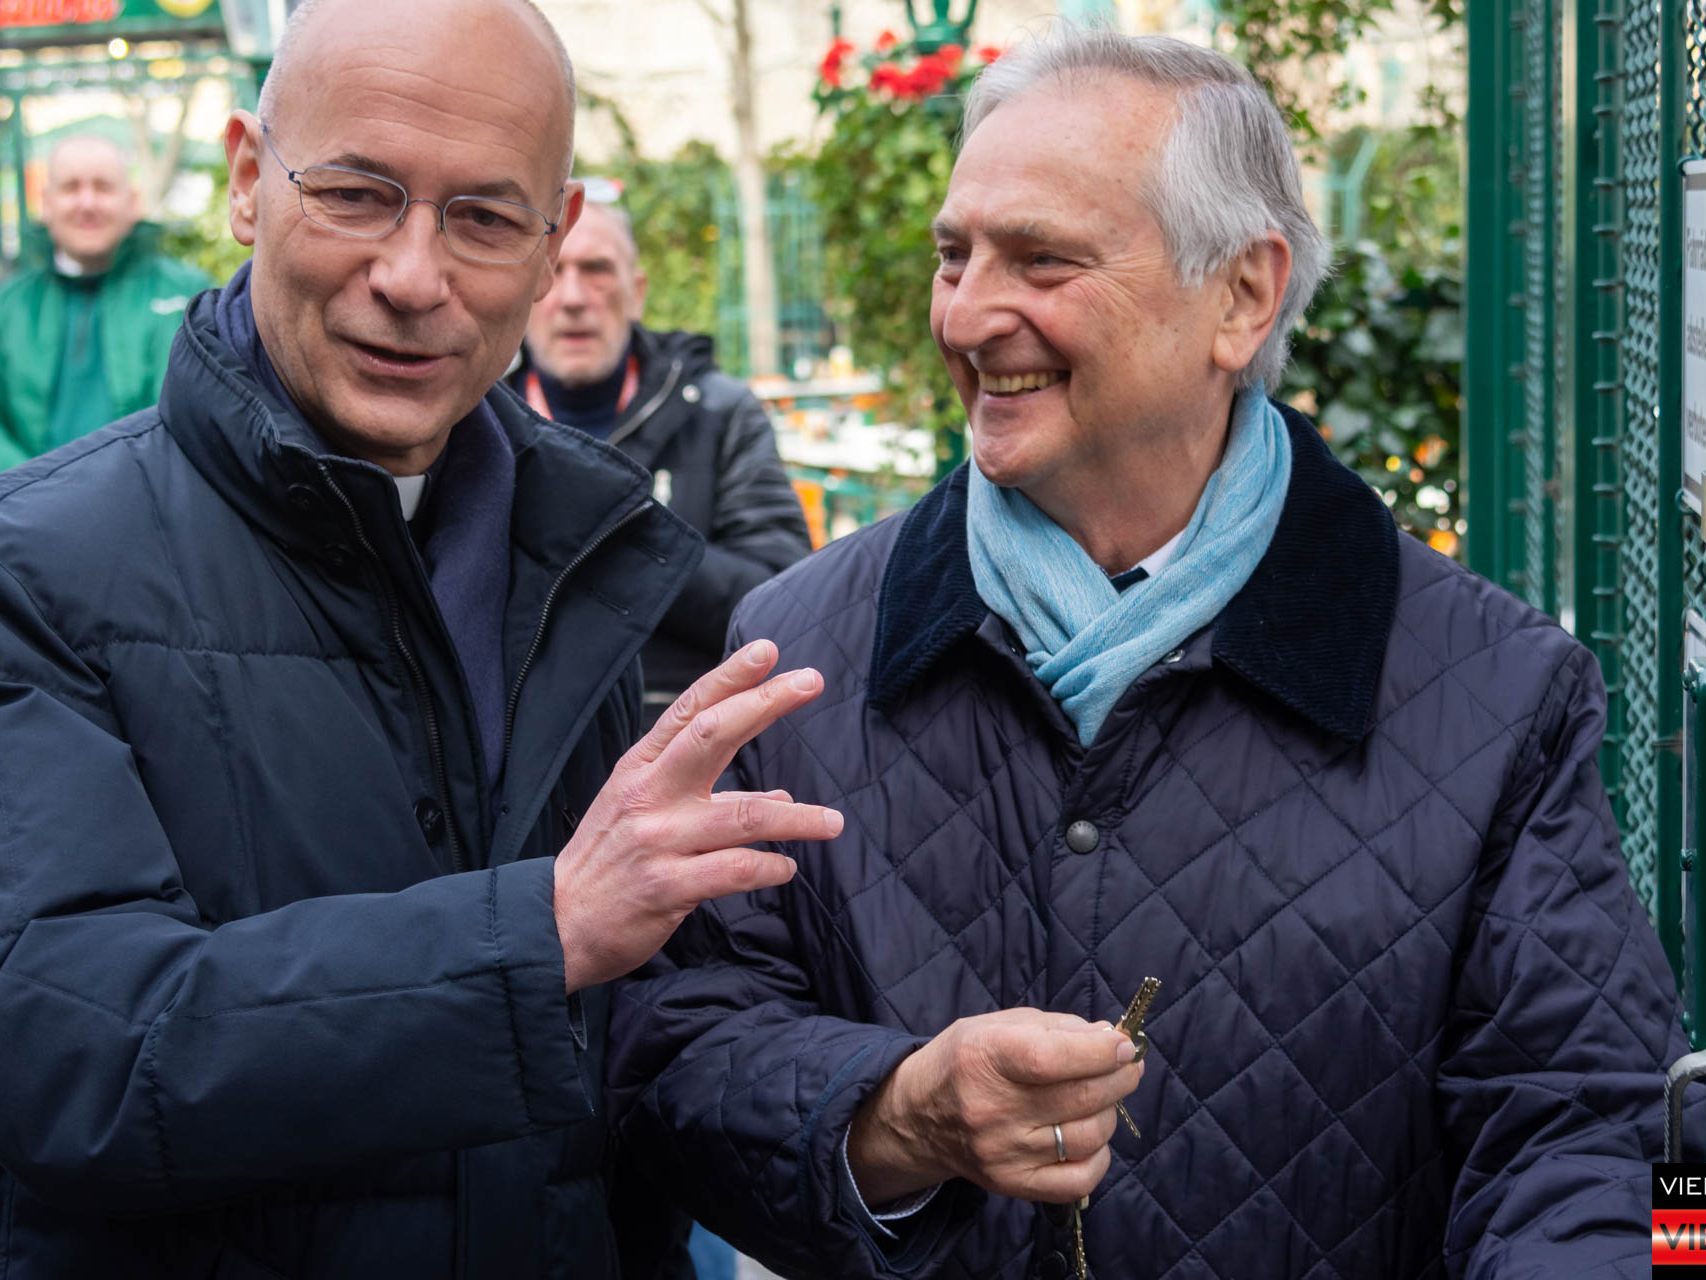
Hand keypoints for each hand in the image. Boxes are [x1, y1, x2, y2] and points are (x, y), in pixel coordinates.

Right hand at [552, 639, 840, 990]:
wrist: (556, 925)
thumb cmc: (608, 863)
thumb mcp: (645, 814)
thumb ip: (710, 800)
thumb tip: (778, 798)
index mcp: (640, 768)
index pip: (690, 709)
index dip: (730, 677)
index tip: (768, 650)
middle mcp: (648, 794)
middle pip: (713, 735)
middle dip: (765, 703)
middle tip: (812, 680)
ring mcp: (658, 840)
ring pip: (744, 816)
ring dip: (798, 819)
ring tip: (833, 822)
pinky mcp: (667, 887)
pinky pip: (735, 871)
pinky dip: (770, 867)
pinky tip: (786, 868)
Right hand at [847, 1009, 1142, 1205]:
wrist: (918, 1117)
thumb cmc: (964, 1060)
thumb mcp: (996, 1025)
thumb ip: (1056, 1027)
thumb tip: (1111, 1038)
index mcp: (984, 1057)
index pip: (1051, 1058)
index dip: (1099, 1052)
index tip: (1125, 1046)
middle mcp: (991, 1109)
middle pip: (1079, 1097)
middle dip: (1120, 1077)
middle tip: (1128, 1066)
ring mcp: (1003, 1153)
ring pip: (1087, 1136)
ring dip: (1110, 1112)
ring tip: (1102, 1097)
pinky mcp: (1013, 1184)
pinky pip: (1079, 1179)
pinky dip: (1099, 1156)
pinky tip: (1091, 1136)